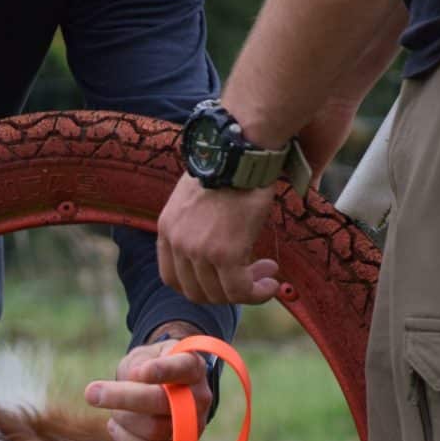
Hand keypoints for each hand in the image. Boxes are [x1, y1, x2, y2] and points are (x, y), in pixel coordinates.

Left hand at [84, 322, 212, 440]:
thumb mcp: (143, 357)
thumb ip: (137, 365)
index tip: (139, 372)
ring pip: (154, 429)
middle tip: (92, 393)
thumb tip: (131, 381)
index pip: (182, 367)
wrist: (164, 390)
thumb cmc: (149, 369)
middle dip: (123, 398)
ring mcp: (193, 426)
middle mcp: (199, 397)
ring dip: (123, 419)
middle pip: (161, 402)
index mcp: (192, 367)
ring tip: (112, 412)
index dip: (162, 371)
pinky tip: (115, 427)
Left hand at [157, 175, 279, 305]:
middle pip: (195, 291)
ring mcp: (198, 251)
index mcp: (167, 228)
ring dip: (246, 291)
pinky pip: (239, 291)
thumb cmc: (229, 162)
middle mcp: (176, 242)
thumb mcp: (199, 193)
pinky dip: (257, 294)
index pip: (172, 278)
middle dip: (224, 292)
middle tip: (252, 277)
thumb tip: (217, 236)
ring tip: (267, 275)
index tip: (222, 280)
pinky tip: (272, 285)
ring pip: (219, 295)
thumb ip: (198, 221)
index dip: (198, 286)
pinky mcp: (224, 254)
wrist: (242, 146)